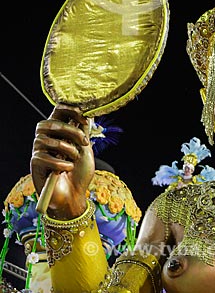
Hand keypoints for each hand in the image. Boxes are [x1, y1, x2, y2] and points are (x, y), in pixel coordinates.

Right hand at [31, 104, 94, 218]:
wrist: (75, 196)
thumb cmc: (80, 173)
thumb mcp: (86, 149)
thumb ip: (84, 132)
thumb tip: (87, 113)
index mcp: (59, 132)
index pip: (57, 111)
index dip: (70, 110)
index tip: (84, 119)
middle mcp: (46, 139)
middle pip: (50, 122)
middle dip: (71, 131)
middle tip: (84, 142)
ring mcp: (39, 151)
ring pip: (47, 140)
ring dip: (67, 149)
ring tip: (74, 159)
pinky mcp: (35, 164)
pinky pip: (43, 157)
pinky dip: (60, 163)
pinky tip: (67, 169)